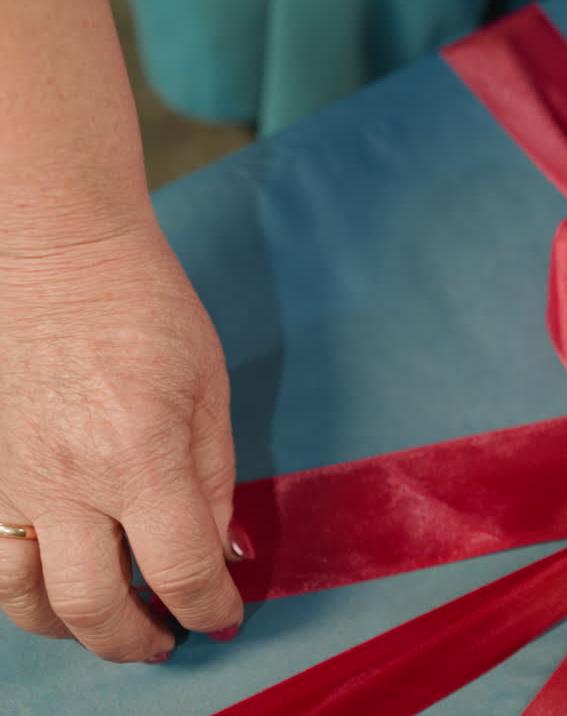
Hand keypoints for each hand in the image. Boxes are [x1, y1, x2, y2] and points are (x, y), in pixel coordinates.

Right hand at [0, 221, 246, 662]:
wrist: (51, 250)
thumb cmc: (145, 307)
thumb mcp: (208, 390)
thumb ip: (213, 480)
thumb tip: (221, 552)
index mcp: (140, 458)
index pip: (179, 572)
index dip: (208, 609)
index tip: (221, 618)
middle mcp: (65, 481)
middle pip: (92, 606)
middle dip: (136, 641)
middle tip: (163, 641)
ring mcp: (5, 476)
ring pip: (20, 595)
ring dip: (68, 625)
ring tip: (104, 623)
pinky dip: (19, 583)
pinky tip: (49, 579)